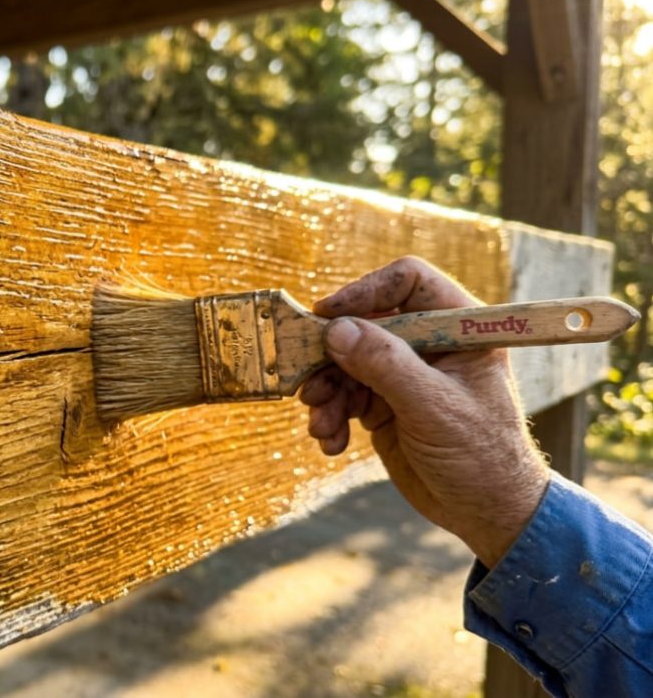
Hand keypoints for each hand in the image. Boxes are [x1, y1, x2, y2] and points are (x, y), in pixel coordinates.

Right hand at [300, 256, 550, 567]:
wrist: (487, 514)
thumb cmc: (482, 457)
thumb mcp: (433, 408)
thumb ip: (386, 365)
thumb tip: (338, 329)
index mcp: (459, 329)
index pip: (409, 282)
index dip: (366, 290)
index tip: (328, 314)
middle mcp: (429, 345)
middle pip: (364, 324)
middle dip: (333, 357)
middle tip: (309, 384)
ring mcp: (405, 375)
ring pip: (346, 362)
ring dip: (326, 393)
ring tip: (321, 424)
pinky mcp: (385, 404)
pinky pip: (344, 397)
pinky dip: (331, 417)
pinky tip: (332, 442)